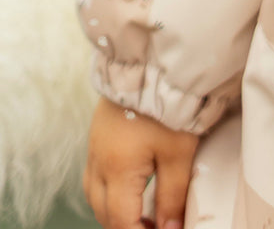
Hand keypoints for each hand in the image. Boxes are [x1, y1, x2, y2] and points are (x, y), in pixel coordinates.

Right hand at [83, 97, 198, 228]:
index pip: (121, 222)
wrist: (151, 60)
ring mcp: (95, 147)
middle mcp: (98, 163)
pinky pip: (95, 174)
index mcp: (117, 171)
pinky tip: (128, 187)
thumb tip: (169, 228)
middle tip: (154, 225)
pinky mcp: (98, 134)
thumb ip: (172, 194)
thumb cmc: (167, 103)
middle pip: (104, 212)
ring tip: (142, 214)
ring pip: (95, 195)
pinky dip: (109, 189)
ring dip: (114, 210)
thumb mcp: (179, 152)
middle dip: (124, 226)